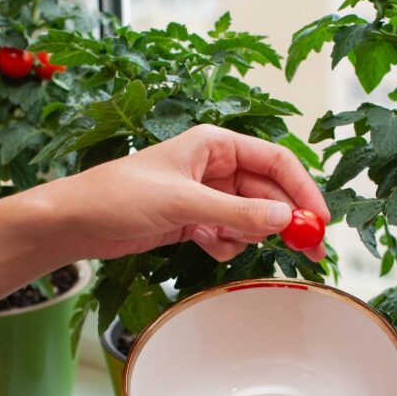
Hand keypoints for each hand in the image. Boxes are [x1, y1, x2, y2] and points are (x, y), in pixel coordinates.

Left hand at [44, 124, 330, 261]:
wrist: (78, 221)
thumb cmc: (119, 194)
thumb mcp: (184, 202)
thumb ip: (238, 211)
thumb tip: (285, 218)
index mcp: (216, 144)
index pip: (276, 162)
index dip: (303, 189)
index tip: (319, 220)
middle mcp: (216, 167)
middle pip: (270, 193)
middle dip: (286, 221)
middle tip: (310, 251)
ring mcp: (207, 195)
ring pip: (252, 217)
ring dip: (245, 233)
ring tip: (217, 236)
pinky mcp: (197, 220)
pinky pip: (230, 234)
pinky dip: (224, 243)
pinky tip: (201, 241)